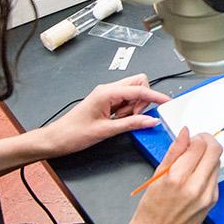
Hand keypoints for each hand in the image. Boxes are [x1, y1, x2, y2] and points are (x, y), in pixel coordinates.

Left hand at [36, 74, 169, 156]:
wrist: (56, 139)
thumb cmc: (74, 133)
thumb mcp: (106, 131)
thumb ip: (131, 124)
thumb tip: (151, 120)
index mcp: (107, 93)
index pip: (139, 90)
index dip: (155, 96)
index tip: (167, 102)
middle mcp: (107, 90)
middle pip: (138, 84)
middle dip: (143, 99)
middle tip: (134, 116)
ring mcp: (107, 95)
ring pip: (133, 93)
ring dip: (134, 107)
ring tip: (121, 121)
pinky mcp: (106, 102)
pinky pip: (125, 101)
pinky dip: (127, 110)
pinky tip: (118, 120)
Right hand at [121, 128, 222, 223]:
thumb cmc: (151, 207)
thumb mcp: (157, 176)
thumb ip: (174, 152)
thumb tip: (185, 132)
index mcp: (177, 178)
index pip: (199, 145)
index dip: (196, 138)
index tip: (190, 139)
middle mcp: (195, 187)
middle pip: (215, 151)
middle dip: (207, 142)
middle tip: (197, 144)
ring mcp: (207, 196)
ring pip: (218, 163)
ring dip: (208, 157)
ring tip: (193, 163)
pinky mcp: (213, 201)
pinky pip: (216, 177)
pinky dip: (208, 171)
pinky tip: (195, 177)